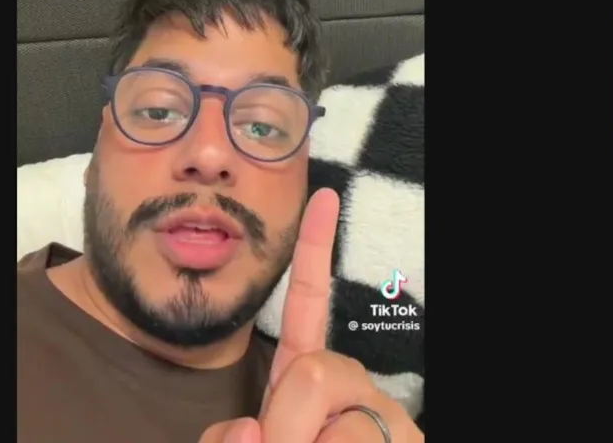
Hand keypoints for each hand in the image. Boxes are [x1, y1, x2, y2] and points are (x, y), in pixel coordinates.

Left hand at [200, 189, 422, 442]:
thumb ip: (225, 441)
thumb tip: (254, 432)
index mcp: (303, 384)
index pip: (307, 308)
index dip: (313, 251)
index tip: (322, 195)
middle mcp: (354, 394)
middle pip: (318, 373)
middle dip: (287, 426)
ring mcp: (387, 425)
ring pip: (343, 424)